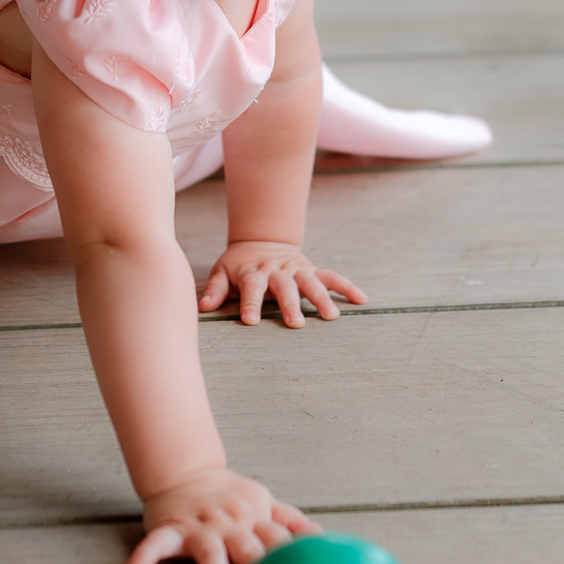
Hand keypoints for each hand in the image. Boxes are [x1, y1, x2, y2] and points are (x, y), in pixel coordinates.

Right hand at [120, 467, 319, 563]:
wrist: (184, 471)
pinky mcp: (169, 529)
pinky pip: (154, 547)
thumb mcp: (263, 502)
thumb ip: (291, 522)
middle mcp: (229, 522)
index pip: (279, 538)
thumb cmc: (230, 496)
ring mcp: (199, 526)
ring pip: (208, 550)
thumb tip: (326, 539)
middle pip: (248, 545)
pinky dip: (141, 562)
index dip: (294, 557)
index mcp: (254, 518)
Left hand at [198, 240, 365, 326]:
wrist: (260, 240)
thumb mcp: (222, 271)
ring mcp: (297, 270)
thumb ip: (214, 289)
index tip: (250, 321)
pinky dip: (347, 287)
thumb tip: (202, 307)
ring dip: (321, 298)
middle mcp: (277, 271)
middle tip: (296, 323)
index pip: (251, 287)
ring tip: (332, 317)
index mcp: (254, 272)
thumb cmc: (238, 264)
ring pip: (311, 282)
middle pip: (284, 287)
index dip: (249, 303)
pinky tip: (361, 299)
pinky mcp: (312, 270)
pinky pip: (332, 277)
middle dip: (290, 304)